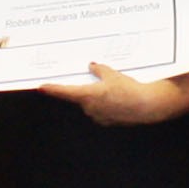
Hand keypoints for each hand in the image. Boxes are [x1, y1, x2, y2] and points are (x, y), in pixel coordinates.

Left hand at [43, 62, 177, 124]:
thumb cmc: (128, 90)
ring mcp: (98, 116)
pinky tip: (119, 98)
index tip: (42, 87)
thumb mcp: (112, 74)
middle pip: (80, 97)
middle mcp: (89, 108)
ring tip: (114, 88)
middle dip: (87, 88)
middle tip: (97, 80)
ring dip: (98, 96)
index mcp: (87, 95)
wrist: (147, 106)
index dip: (52, 89)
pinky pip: (102, 110)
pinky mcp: (108, 121)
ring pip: (92, 104)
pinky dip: (107, 104)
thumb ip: (99, 70)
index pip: (64, 92)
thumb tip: (92, 66)